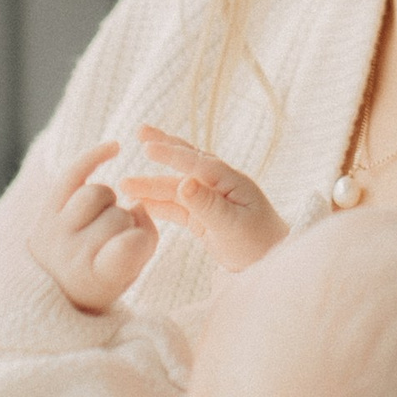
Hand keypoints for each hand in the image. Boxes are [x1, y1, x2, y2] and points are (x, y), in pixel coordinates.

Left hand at [30, 140, 160, 316]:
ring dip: (109, 202)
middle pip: (118, 216)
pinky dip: (94, 156)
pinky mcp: (47, 208)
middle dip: (126, 222)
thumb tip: (138, 202)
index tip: (136, 245)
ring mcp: (54, 229)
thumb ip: (146, 240)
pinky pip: (73, 172)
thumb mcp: (131, 273)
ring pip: (97, 193)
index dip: (139, 241)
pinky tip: (115, 148)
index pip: (126, 249)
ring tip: (104, 216)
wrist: (54, 284)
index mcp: (96, 279)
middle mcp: (70, 255)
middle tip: (117, 237)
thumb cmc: (102, 277)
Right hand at [117, 128, 286, 271]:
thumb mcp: (232, 225)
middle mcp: (219, 185)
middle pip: (186, 162)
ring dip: (151, 184)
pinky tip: (139, 202)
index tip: (146, 146)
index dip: (171, 154)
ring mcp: (210, 200)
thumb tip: (184, 182)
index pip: (196, 162)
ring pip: (176, 187)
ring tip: (123, 184)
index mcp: (230, 181)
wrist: (272, 262)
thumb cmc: (259, 243)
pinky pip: (176, 206)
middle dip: (163, 148)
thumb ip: (207, 204)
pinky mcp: (203, 217)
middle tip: (139, 133)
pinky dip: (158, 204)